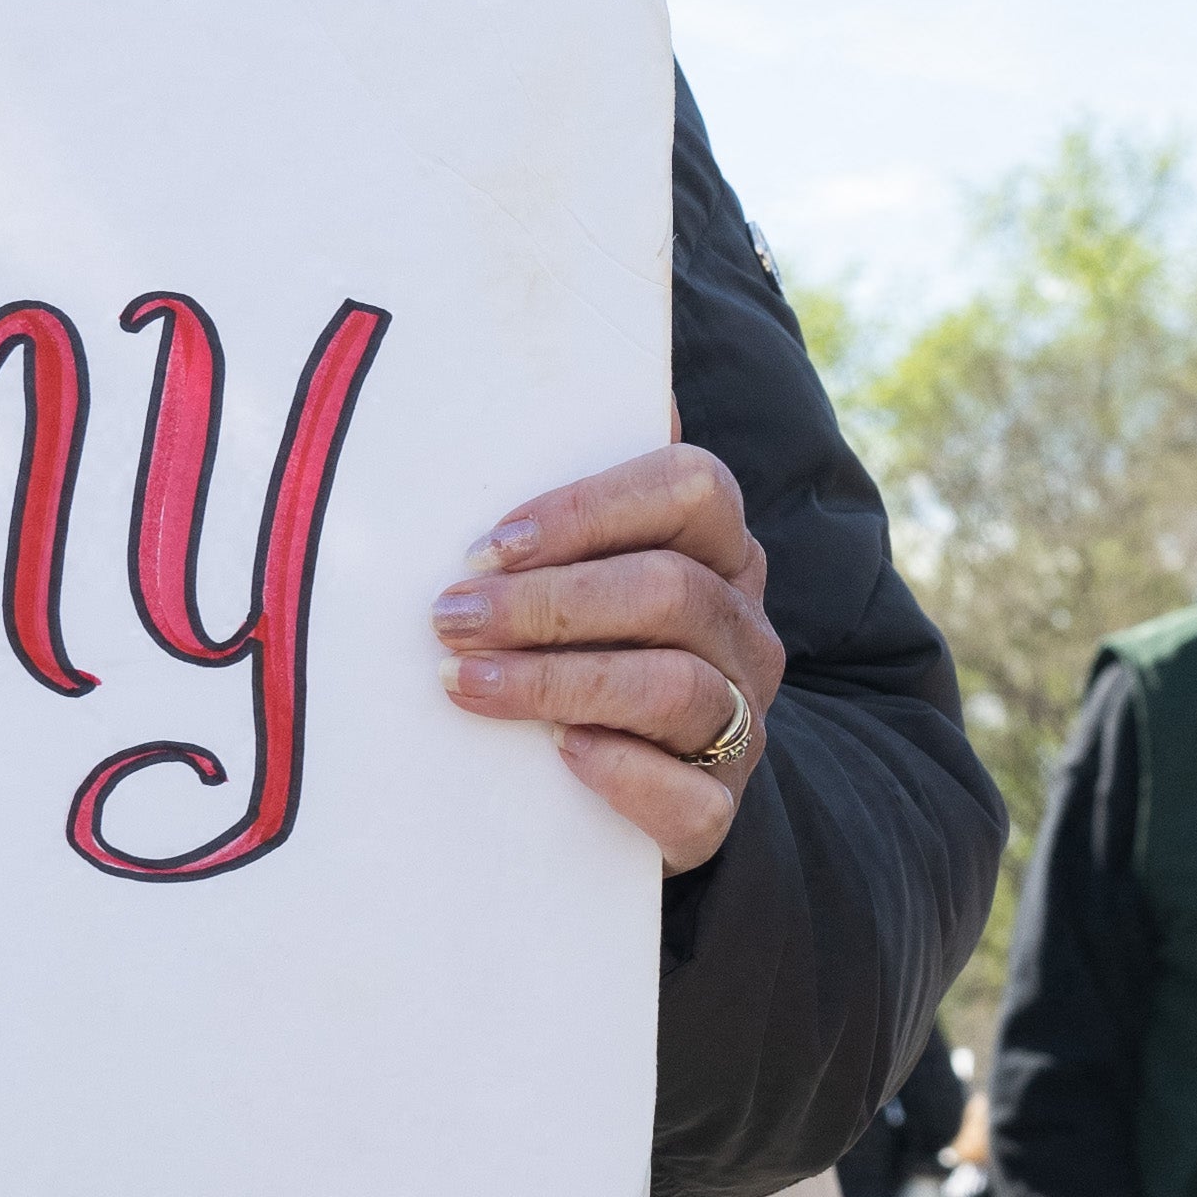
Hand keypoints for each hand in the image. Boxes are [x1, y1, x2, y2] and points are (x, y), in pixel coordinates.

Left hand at [437, 445, 780, 878]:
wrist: (619, 790)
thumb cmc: (583, 651)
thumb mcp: (583, 570)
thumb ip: (575, 503)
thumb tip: (555, 389)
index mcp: (721, 551)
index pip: (693, 489)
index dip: (590, 509)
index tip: (489, 542)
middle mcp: (746, 629)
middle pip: (670, 590)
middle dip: (548, 601)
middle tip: (450, 616)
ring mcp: (741, 720)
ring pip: (675, 687)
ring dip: (557, 681)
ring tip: (465, 681)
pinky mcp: (718, 808)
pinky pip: (689, 795)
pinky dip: (621, 773)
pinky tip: (557, 755)